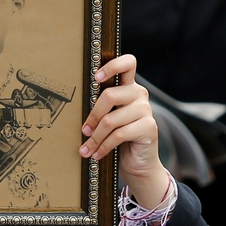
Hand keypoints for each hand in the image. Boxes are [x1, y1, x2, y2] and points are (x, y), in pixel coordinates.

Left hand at [79, 54, 168, 208]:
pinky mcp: (149, 127)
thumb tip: (76, 107)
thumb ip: (101, 107)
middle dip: (93, 116)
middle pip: (110, 95)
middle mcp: (139, 94)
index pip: (128, 63)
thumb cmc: (118, 138)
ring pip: (111, 120)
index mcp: (128, 87)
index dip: (112, 66)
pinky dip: (103, 146)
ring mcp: (146, 110)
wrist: (138, 163)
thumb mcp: (108, 118)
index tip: (95, 77)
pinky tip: (97, 154)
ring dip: (95, 137)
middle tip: (83, 130)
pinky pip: (119, 134)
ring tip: (86, 149)